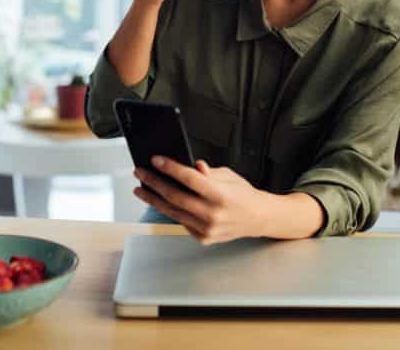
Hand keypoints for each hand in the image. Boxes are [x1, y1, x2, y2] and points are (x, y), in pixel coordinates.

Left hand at [133, 156, 270, 244]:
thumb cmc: (244, 195)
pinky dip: (170, 210)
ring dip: (154, 199)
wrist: (259, 218)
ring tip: (141, 189)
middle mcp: (213, 214)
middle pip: (175, 196)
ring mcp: (207, 229)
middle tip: (141, 173)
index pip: (189, 179)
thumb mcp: (229, 176)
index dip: (170, 168)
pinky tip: (160, 201)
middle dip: (154, 183)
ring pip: (173, 212)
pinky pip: (181, 221)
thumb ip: (207, 173)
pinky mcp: (203, 238)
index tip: (155, 160)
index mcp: (221, 195)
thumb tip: (190, 166)